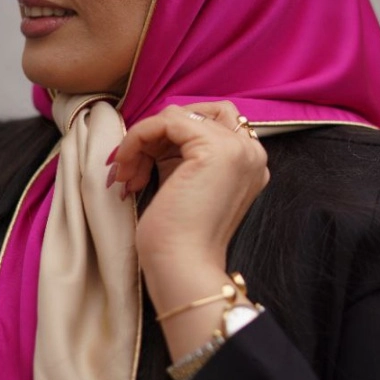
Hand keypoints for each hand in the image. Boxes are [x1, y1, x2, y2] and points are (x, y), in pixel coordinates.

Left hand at [110, 101, 268, 274]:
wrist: (182, 267)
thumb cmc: (177, 237)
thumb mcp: (182, 182)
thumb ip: (178, 155)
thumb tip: (152, 132)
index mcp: (248, 162)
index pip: (208, 122)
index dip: (166, 138)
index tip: (138, 167)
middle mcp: (251, 151)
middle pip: (194, 113)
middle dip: (155, 135)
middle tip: (130, 168)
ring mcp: (238, 148)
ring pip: (176, 115)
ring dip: (142, 140)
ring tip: (127, 175)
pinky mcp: (216, 148)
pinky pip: (165, 121)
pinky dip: (137, 138)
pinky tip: (127, 168)